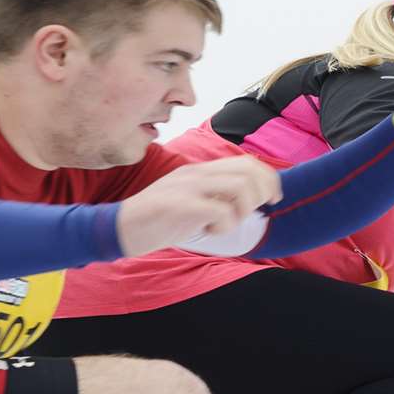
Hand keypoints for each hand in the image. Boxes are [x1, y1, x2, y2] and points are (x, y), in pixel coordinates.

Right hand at [117, 157, 281, 255]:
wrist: (120, 227)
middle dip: (264, 192)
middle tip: (258, 211)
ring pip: (239, 188)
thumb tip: (244, 203)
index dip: (268, 178)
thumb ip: (212, 196)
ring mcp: (188, 188)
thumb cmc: (156, 219)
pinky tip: (210, 231)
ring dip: (244, 209)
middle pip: (248, 171)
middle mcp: (195, 173)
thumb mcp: (187, 199)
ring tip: (229, 222)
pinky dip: (224, 225)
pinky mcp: (180, 206)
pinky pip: (219, 211)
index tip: (273, 198)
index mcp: (198, 170)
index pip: (245, 162)